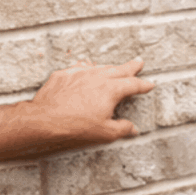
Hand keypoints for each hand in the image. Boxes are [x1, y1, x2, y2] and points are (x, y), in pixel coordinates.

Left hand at [30, 57, 154, 143]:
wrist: (45, 119)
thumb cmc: (76, 126)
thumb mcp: (105, 132)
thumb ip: (122, 129)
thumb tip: (133, 129)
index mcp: (111, 90)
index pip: (133, 85)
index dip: (143, 85)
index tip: (150, 84)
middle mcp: (98, 77)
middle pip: (120, 69)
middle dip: (132, 67)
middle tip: (139, 62)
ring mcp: (80, 73)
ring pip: (100, 67)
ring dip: (110, 67)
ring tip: (116, 67)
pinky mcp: (64, 74)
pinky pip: (80, 67)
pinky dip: (88, 68)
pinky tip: (87, 68)